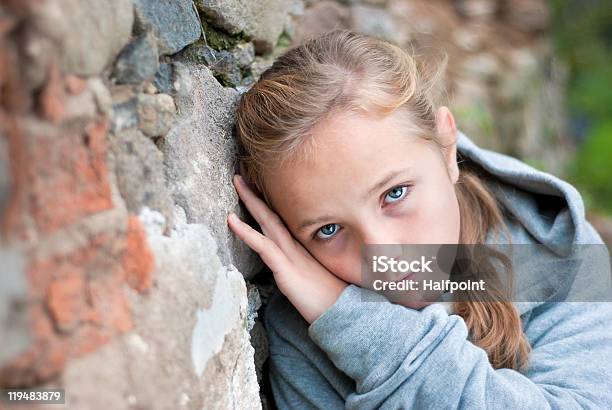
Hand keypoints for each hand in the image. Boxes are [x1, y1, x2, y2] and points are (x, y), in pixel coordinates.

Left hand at [227, 174, 347, 323]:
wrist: (349, 316)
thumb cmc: (337, 302)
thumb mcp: (321, 282)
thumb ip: (309, 271)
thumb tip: (299, 270)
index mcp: (305, 250)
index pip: (284, 220)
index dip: (271, 203)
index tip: (259, 185)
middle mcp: (298, 247)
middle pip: (274, 214)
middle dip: (258, 193)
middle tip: (244, 172)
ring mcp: (292, 257)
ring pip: (268, 222)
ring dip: (251, 201)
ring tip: (237, 181)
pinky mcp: (287, 270)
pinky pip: (263, 246)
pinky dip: (246, 232)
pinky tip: (231, 220)